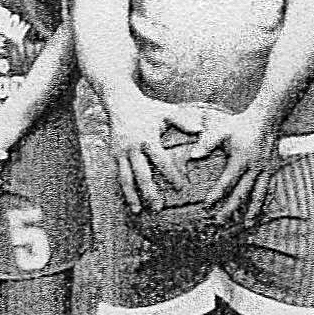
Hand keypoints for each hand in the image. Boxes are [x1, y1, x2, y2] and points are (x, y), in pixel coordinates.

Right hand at [105, 96, 206, 212]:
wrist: (120, 103)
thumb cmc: (148, 109)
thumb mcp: (165, 111)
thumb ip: (183, 121)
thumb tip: (200, 130)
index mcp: (147, 138)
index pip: (161, 161)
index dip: (171, 175)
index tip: (181, 189)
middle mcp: (132, 148)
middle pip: (142, 174)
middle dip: (150, 192)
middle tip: (159, 208)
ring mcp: (120, 153)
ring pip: (126, 178)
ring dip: (131, 196)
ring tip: (138, 211)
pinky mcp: (113, 155)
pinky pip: (117, 176)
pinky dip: (122, 190)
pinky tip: (128, 202)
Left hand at [189, 107, 277, 223]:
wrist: (265, 120)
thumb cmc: (240, 125)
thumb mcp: (222, 130)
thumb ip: (207, 143)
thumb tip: (193, 156)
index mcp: (241, 159)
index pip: (227, 181)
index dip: (217, 194)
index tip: (207, 205)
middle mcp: (254, 167)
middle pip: (242, 192)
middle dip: (231, 208)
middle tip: (220, 221)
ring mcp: (266, 170)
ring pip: (259, 194)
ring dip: (253, 211)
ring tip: (246, 225)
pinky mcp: (272, 170)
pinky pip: (270, 190)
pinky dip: (265, 203)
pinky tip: (262, 213)